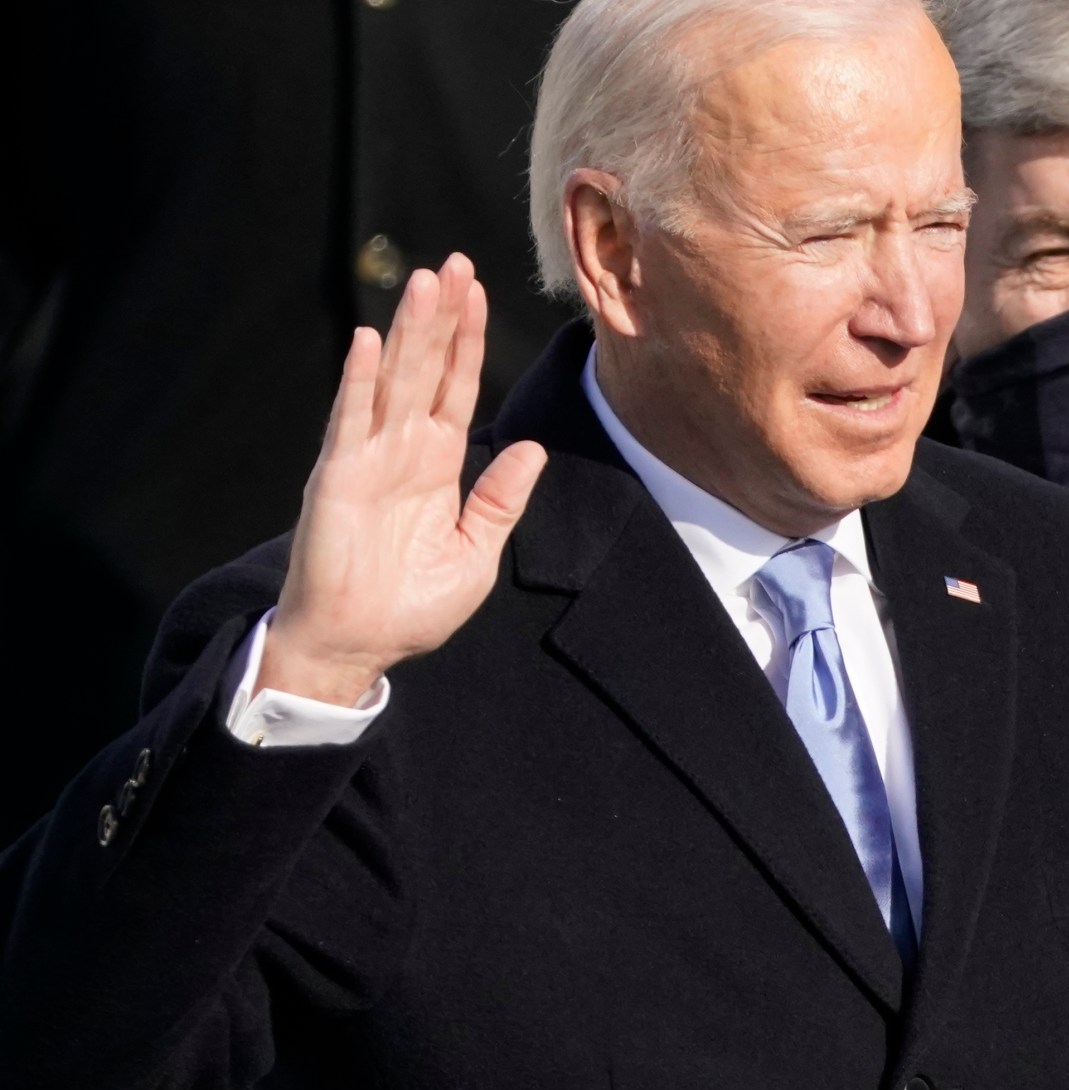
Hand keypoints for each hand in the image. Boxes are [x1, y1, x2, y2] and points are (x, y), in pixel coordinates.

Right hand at [261, 253, 547, 704]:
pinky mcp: (337, 478)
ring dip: (409, 331)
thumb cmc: (411, 606)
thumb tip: (530, 447)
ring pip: (394, 380)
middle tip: (458, 262)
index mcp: (437, 466)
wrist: (359, 645)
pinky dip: (360, 380)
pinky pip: (350, 421)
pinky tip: (371, 340)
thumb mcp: (477, 552)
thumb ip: (501, 499)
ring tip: (426, 281)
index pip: (456, 388)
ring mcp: (368, 459)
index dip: (468, 341)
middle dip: (443, 317)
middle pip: (427, 369)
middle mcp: (402, 451)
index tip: (480, 292)